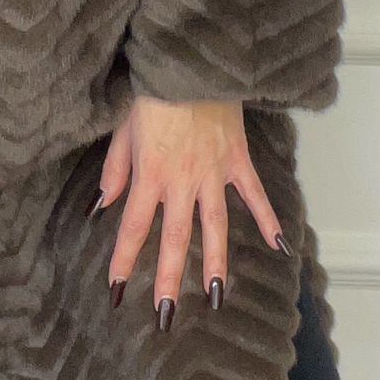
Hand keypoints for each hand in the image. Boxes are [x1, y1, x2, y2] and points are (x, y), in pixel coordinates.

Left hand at [93, 94, 293, 328]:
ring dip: (217, 263)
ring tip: (217, 297)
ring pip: (216, 226)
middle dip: (170, 280)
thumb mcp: (122, 128)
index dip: (124, 261)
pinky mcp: (237, 159)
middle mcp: (182, 181)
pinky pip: (254, 194)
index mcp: (150, 174)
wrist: (191, 63)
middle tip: (167, 316)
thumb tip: (101, 206)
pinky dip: (268, 219)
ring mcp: (214, 173)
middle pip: (176, 239)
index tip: (117, 291)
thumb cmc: (152, 93)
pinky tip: (279, 246)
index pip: (133, 227)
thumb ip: (115, 171)